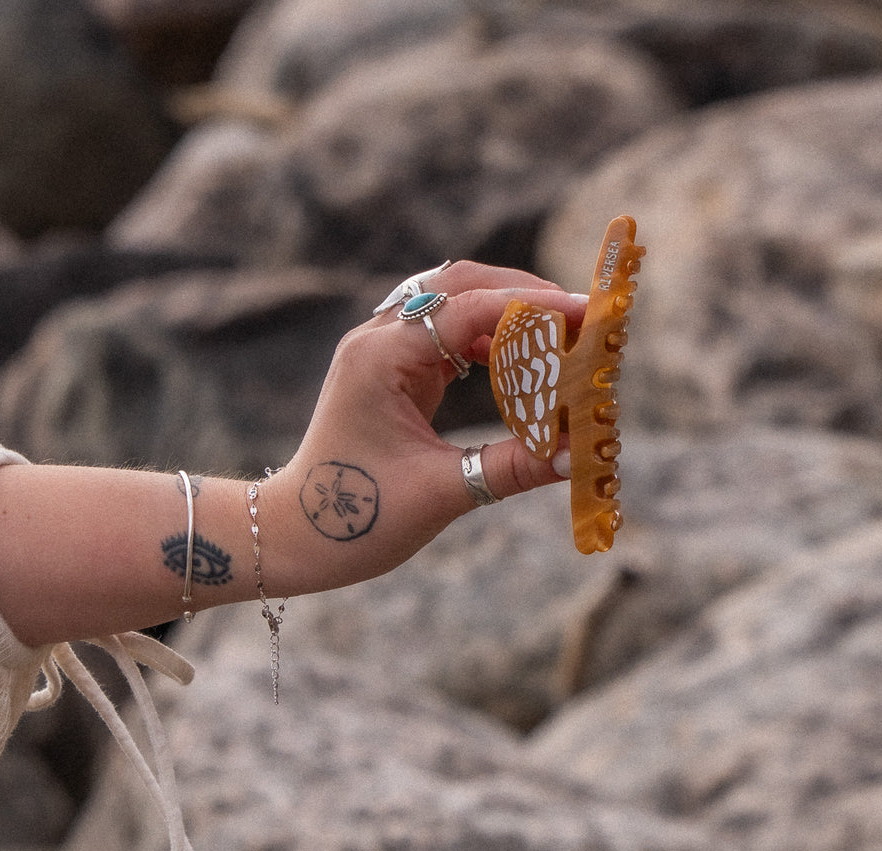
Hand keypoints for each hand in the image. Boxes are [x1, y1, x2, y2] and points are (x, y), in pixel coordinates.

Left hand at [0, 261, 585, 645]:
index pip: (469, 309)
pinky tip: (523, 360)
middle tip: (581, 318)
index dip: (533, 307)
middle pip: (459, 284)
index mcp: (382, 358)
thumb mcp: (443, 493)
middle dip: (523, 294)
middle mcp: (378, 340)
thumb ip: (513, 468)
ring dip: (507, 311)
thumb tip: (580, 454)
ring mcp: (381, 350)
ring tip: (561, 336)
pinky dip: (488, 337)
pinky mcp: (389, 369)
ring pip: (452, 302)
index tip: (587, 315)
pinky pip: (445, 332)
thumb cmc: (355, 519)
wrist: (293, 535)